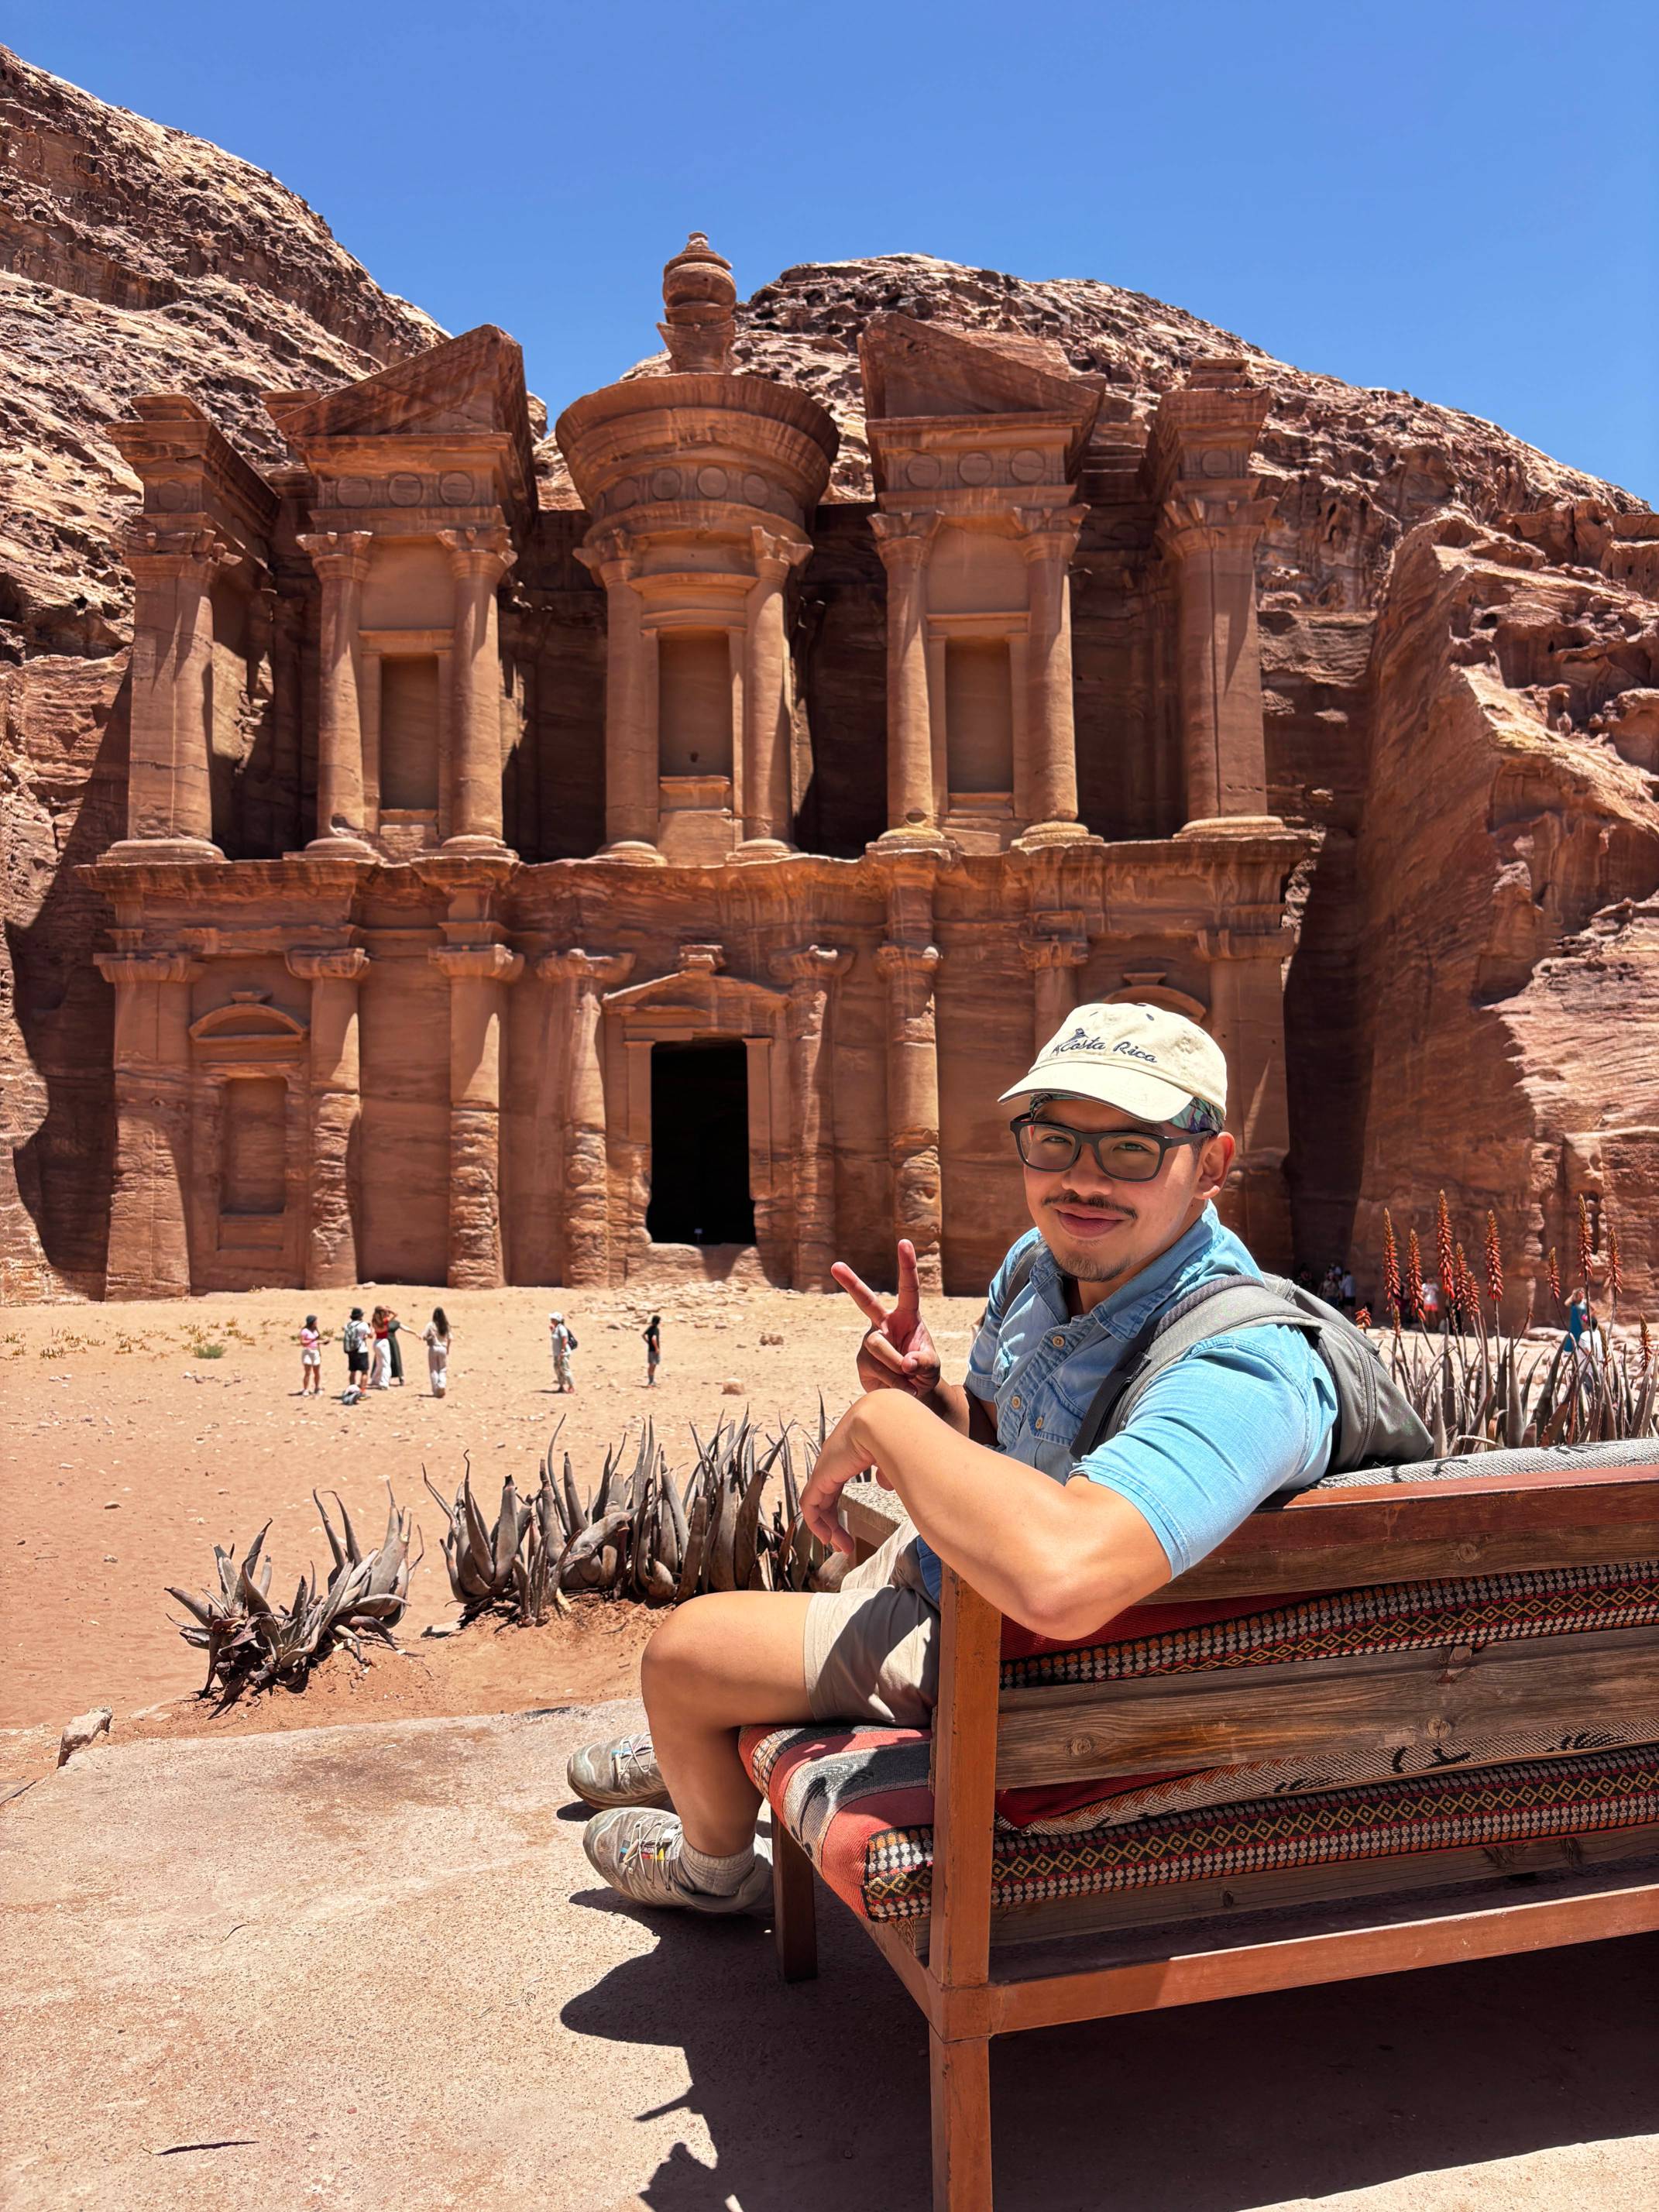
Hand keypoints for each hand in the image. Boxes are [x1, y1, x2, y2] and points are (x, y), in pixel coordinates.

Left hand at [800, 1398, 885, 1555]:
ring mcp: (826, 1465)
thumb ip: (889, 1468)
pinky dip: (816, 1523)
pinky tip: (829, 1538)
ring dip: (828, 1527)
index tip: (855, 1521)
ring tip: (841, 1547)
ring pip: (819, 1502)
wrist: (887, 1421)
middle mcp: (836, 1456)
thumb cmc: (900, 1434)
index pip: (839, 1478)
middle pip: (828, 1493)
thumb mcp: (897, 1456)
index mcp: (852, 1448)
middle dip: (835, 1520)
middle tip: (845, 1543)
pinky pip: (810, 1505)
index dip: (843, 1501)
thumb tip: (884, 1483)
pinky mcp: (821, 1475)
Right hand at [831, 1239, 940, 1399]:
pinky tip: (900, 1387)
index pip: (908, 1288)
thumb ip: (925, 1363)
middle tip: (835, 1265)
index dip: (907, 1266)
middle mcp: (884, 1324)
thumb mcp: (932, 1366)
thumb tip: (906, 1363)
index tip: (904, 1242)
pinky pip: (876, 1368)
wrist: (912, 1393)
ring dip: (896, 1366)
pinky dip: (893, 1382)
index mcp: (907, 1317)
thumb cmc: (924, 1370)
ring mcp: (870, 1342)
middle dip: (850, 1283)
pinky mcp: (862, 1361)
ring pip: (878, 1346)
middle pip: (865, 1302)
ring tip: (910, 1380)